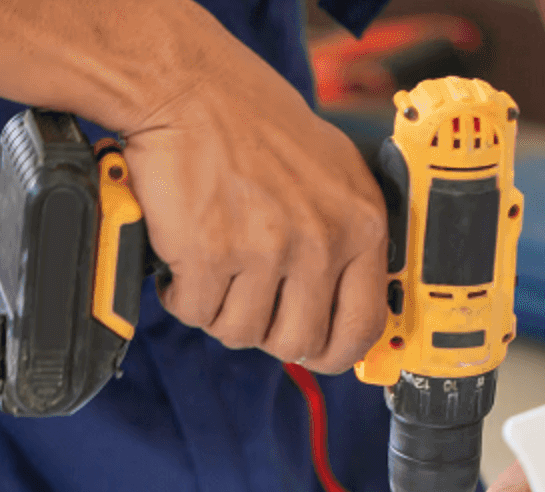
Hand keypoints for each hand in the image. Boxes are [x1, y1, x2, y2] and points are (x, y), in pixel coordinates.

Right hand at [118, 15, 388, 371]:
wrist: (190, 88)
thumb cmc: (256, 124)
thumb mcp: (333, 172)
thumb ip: (346, 234)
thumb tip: (349, 304)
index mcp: (361, 225)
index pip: (363, 326)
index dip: (334, 350)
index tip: (314, 349)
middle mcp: (321, 241)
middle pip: (296, 342)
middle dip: (264, 331)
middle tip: (246, 298)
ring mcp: (266, 249)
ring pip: (239, 332)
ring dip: (218, 310)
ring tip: (213, 267)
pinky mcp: (211, 254)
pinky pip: (194, 311)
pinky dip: (181, 294)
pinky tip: (183, 259)